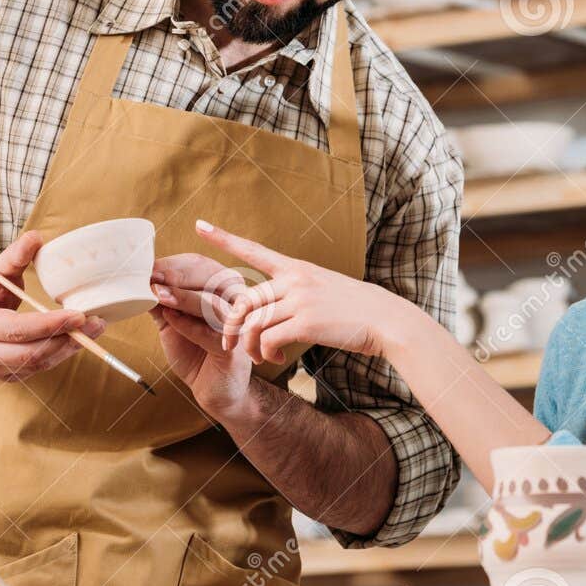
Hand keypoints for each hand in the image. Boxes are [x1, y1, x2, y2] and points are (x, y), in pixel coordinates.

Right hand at [0, 232, 103, 380]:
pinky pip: (36, 370)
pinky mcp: (3, 377)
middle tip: (95, 324)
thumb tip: (36, 237)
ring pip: (36, 364)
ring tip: (93, 331)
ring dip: (68, 349)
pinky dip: (60, 354)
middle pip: (28, 353)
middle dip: (65, 339)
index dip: (48, 324)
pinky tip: (77, 339)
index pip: (14, 328)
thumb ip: (15, 256)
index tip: (79, 314)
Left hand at [148, 253, 256, 419]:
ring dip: (183, 297)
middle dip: (178, 274)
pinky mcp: (234, 349)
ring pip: (212, 302)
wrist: (214, 390)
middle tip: (152, 276)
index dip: (174, 264)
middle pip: (211, 276)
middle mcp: (235, 302)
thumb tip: (138, 279)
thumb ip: (161, 301)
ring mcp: (238, 325)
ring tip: (158, 294)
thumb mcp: (172, 322)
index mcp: (222, 289)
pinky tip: (171, 320)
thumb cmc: (196, 352)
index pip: (201, 265)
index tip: (149, 266)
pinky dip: (189, 326)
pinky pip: (210, 333)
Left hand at [193, 220, 410, 364]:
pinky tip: (277, 360)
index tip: (199, 225)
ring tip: (257, 358)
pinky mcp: (307, 323)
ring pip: (253, 323)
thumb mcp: (324, 287)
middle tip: (227, 344)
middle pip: (244, 299)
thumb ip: (297, 290)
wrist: (386, 320)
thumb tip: (275, 304)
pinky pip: (269, 339)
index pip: (253, 250)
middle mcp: (295, 279)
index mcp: (297, 268)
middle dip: (229, 325)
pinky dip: (266, 353)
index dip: (224, 238)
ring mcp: (300, 300)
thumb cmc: (356, 309)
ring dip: (248, 346)